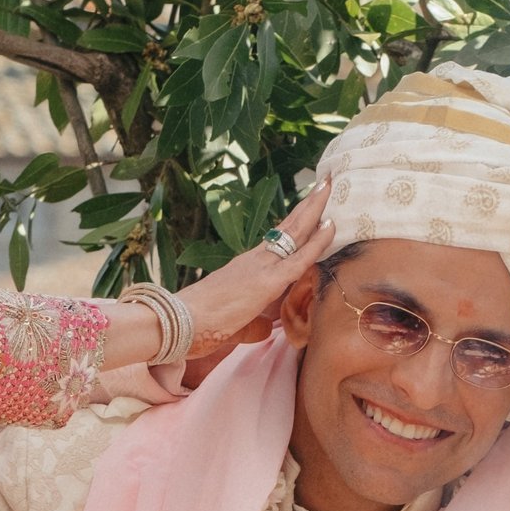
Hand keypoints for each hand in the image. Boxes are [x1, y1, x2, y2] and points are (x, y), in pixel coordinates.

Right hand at [175, 185, 330, 355]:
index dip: (296, 221)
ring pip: (294, 233)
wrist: (179, 323)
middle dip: (309, 204)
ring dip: (314, 210)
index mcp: (247, 266)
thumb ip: (253, 324)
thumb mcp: (235, 324)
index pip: (277, 239)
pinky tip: (330, 227)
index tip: (311, 204)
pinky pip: (298, 259)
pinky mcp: (266, 282)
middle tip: (325, 181)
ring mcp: (260, 267)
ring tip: (329, 187)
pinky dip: (316, 243)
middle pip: (288, 226)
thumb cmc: (200, 325)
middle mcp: (255, 260)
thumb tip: (264, 329)